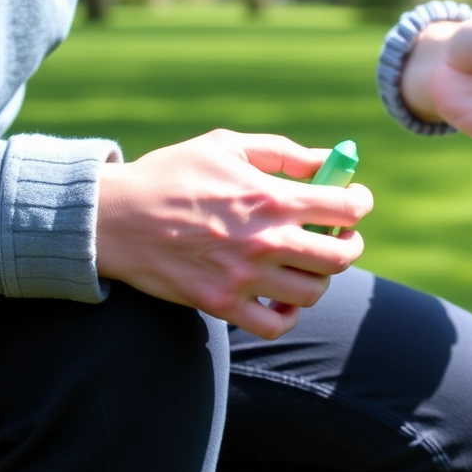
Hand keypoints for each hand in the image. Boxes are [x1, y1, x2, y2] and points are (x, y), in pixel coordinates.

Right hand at [96, 130, 373, 338]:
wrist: (112, 218)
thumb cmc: (171, 174)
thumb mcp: (227, 147)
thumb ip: (285, 154)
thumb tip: (330, 162)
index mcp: (272, 197)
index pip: (348, 208)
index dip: (359, 203)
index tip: (352, 201)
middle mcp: (265, 241)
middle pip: (342, 256)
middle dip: (348, 243)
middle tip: (336, 235)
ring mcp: (245, 277)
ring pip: (315, 291)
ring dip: (318, 277)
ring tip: (303, 262)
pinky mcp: (222, 303)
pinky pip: (276, 324)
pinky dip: (287, 314)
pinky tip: (280, 295)